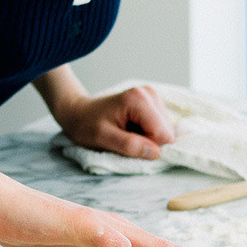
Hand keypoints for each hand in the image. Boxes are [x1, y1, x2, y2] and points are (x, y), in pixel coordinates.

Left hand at [55, 84, 175, 159]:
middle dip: (148, 141)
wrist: (79, 112)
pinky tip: (131, 129)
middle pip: (167, 131)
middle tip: (125, 137)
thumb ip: (129, 145)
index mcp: (139, 100)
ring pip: (166, 130)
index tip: (127, 143)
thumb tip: (155, 153)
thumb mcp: (102, 138)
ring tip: (126, 132)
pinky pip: (161, 127)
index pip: (163, 134)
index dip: (147, 146)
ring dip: (147, 138)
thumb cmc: (86, 125)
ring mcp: (152, 97)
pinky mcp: (153, 103)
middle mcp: (150, 94)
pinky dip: (147, 133)